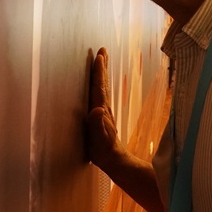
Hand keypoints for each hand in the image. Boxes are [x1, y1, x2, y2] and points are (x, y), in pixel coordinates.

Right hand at [85, 47, 124, 171]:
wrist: (114, 160)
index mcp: (101, 109)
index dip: (98, 71)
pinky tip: (98, 85)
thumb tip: (97, 109)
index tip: (99, 56)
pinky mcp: (102, 116)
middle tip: (103, 50)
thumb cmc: (103, 151)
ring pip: (102, 87)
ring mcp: (104, 111)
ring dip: (102, 73)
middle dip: (102, 66)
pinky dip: (99, 85)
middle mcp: (104, 107)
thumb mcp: (99, 139)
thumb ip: (97, 125)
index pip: (99, 87)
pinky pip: (100, 95)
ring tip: (101, 61)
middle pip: (103, 83)